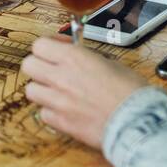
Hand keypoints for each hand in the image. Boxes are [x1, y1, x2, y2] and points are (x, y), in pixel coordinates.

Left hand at [22, 35, 145, 148]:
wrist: (137, 122)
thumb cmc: (132, 92)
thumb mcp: (113, 63)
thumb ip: (89, 59)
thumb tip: (81, 59)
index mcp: (74, 58)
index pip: (40, 45)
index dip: (48, 47)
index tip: (58, 50)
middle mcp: (61, 77)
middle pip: (28, 65)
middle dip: (38, 66)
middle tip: (51, 70)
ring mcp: (57, 101)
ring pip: (30, 90)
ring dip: (42, 89)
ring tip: (57, 92)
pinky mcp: (60, 122)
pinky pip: (43, 113)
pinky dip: (51, 111)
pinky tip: (65, 110)